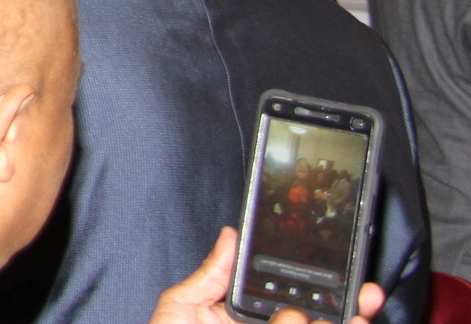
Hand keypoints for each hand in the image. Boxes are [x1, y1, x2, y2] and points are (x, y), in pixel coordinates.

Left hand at [150, 229, 381, 323]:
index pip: (298, 299)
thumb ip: (212, 274)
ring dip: (344, 321)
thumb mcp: (184, 306)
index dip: (326, 288)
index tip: (347, 277)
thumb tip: (232, 235)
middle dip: (350, 308)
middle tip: (365, 297)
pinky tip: (348, 323)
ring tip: (353, 314)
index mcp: (256, 316)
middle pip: (326, 318)